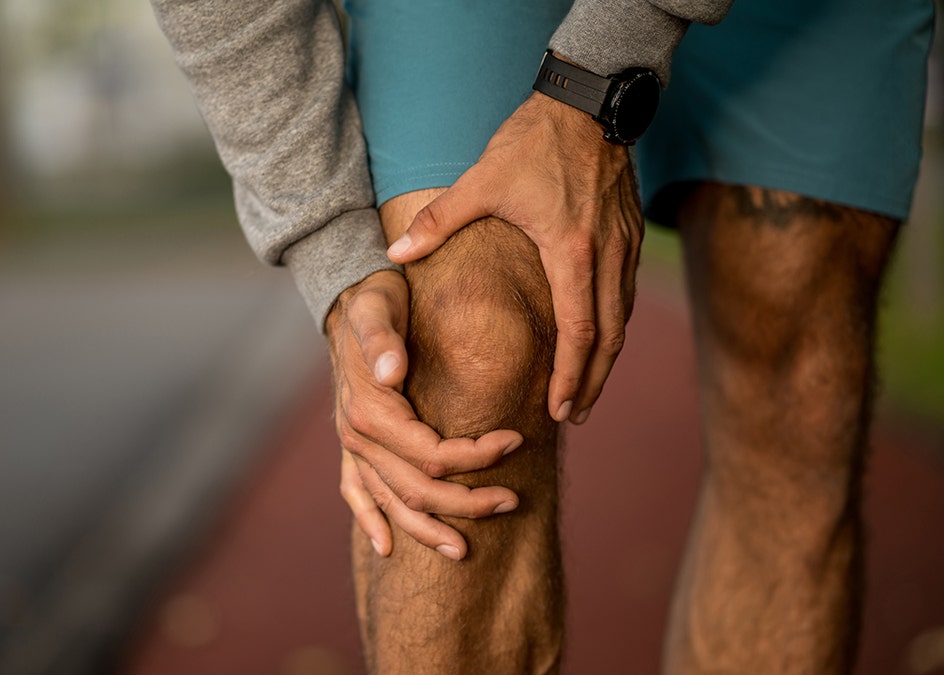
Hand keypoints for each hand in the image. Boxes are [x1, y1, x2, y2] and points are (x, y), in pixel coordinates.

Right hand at [327, 270, 522, 559]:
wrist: (350, 299)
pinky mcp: (351, 448)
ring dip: (428, 530)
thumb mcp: (378, 307)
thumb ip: (382, 339)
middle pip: (417, 489)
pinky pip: (356, 494)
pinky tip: (388, 548)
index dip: (475, 456)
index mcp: (369, 410)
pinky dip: (371, 522)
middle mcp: (356, 436)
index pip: (430, 454)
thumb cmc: (375, 300)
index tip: (516, 440)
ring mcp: (352, 446)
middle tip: (514, 500)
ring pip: (391, 504)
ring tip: (465, 550)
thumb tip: (393, 371)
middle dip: (467, 502)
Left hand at [386, 92, 644, 424]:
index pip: (577, 332)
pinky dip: (613, 327)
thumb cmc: (534, 142)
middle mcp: (607, 256)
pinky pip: (626, 295)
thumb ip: (437, 222)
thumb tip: (394, 252)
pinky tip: (597, 341)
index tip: (556, 410)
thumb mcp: (481, 181)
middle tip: (572, 417)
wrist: (589, 102)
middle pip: (608, 339)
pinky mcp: (631, 234)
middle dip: (590, 383)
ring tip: (584, 391)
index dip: (568, 376)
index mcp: (571, 252)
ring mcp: (625, 246)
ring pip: (622, 320)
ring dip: (605, 360)